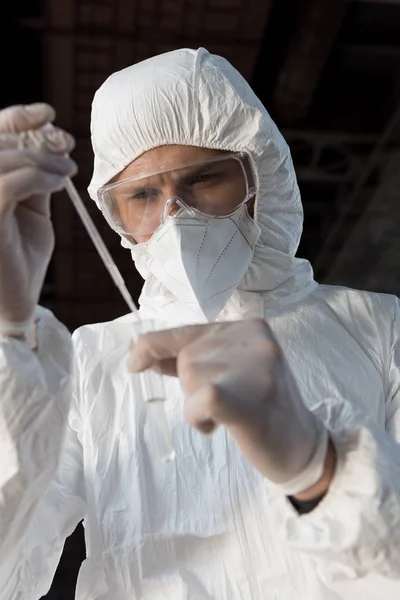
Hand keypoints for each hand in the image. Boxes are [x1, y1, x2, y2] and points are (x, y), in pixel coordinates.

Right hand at [0, 104, 75, 332]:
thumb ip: (33, 180)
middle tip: (67, 145)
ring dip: (41, 158)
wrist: (15, 305)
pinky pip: (9, 183)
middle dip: (35, 137)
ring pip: (2, 160)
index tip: (48, 114)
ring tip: (67, 170)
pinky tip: (59, 182)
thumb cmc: (20, 263)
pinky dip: (39, 176)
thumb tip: (51, 146)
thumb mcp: (31, 212)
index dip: (15, 118)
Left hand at [127, 318, 333, 495]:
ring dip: (198, 407)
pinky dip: (197, 415)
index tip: (133, 361)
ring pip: (191, 380)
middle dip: (192, 386)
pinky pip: (202, 399)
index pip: (188, 331)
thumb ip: (193, 357)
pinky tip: (215, 425)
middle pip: (188, 358)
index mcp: (250, 327)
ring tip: (231, 416)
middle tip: (227, 404)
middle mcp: (253, 339)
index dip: (155, 346)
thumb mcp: (231, 369)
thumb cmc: (261, 406)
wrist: (301, 446)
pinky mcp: (250, 400)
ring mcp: (255, 367)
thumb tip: (140, 349)